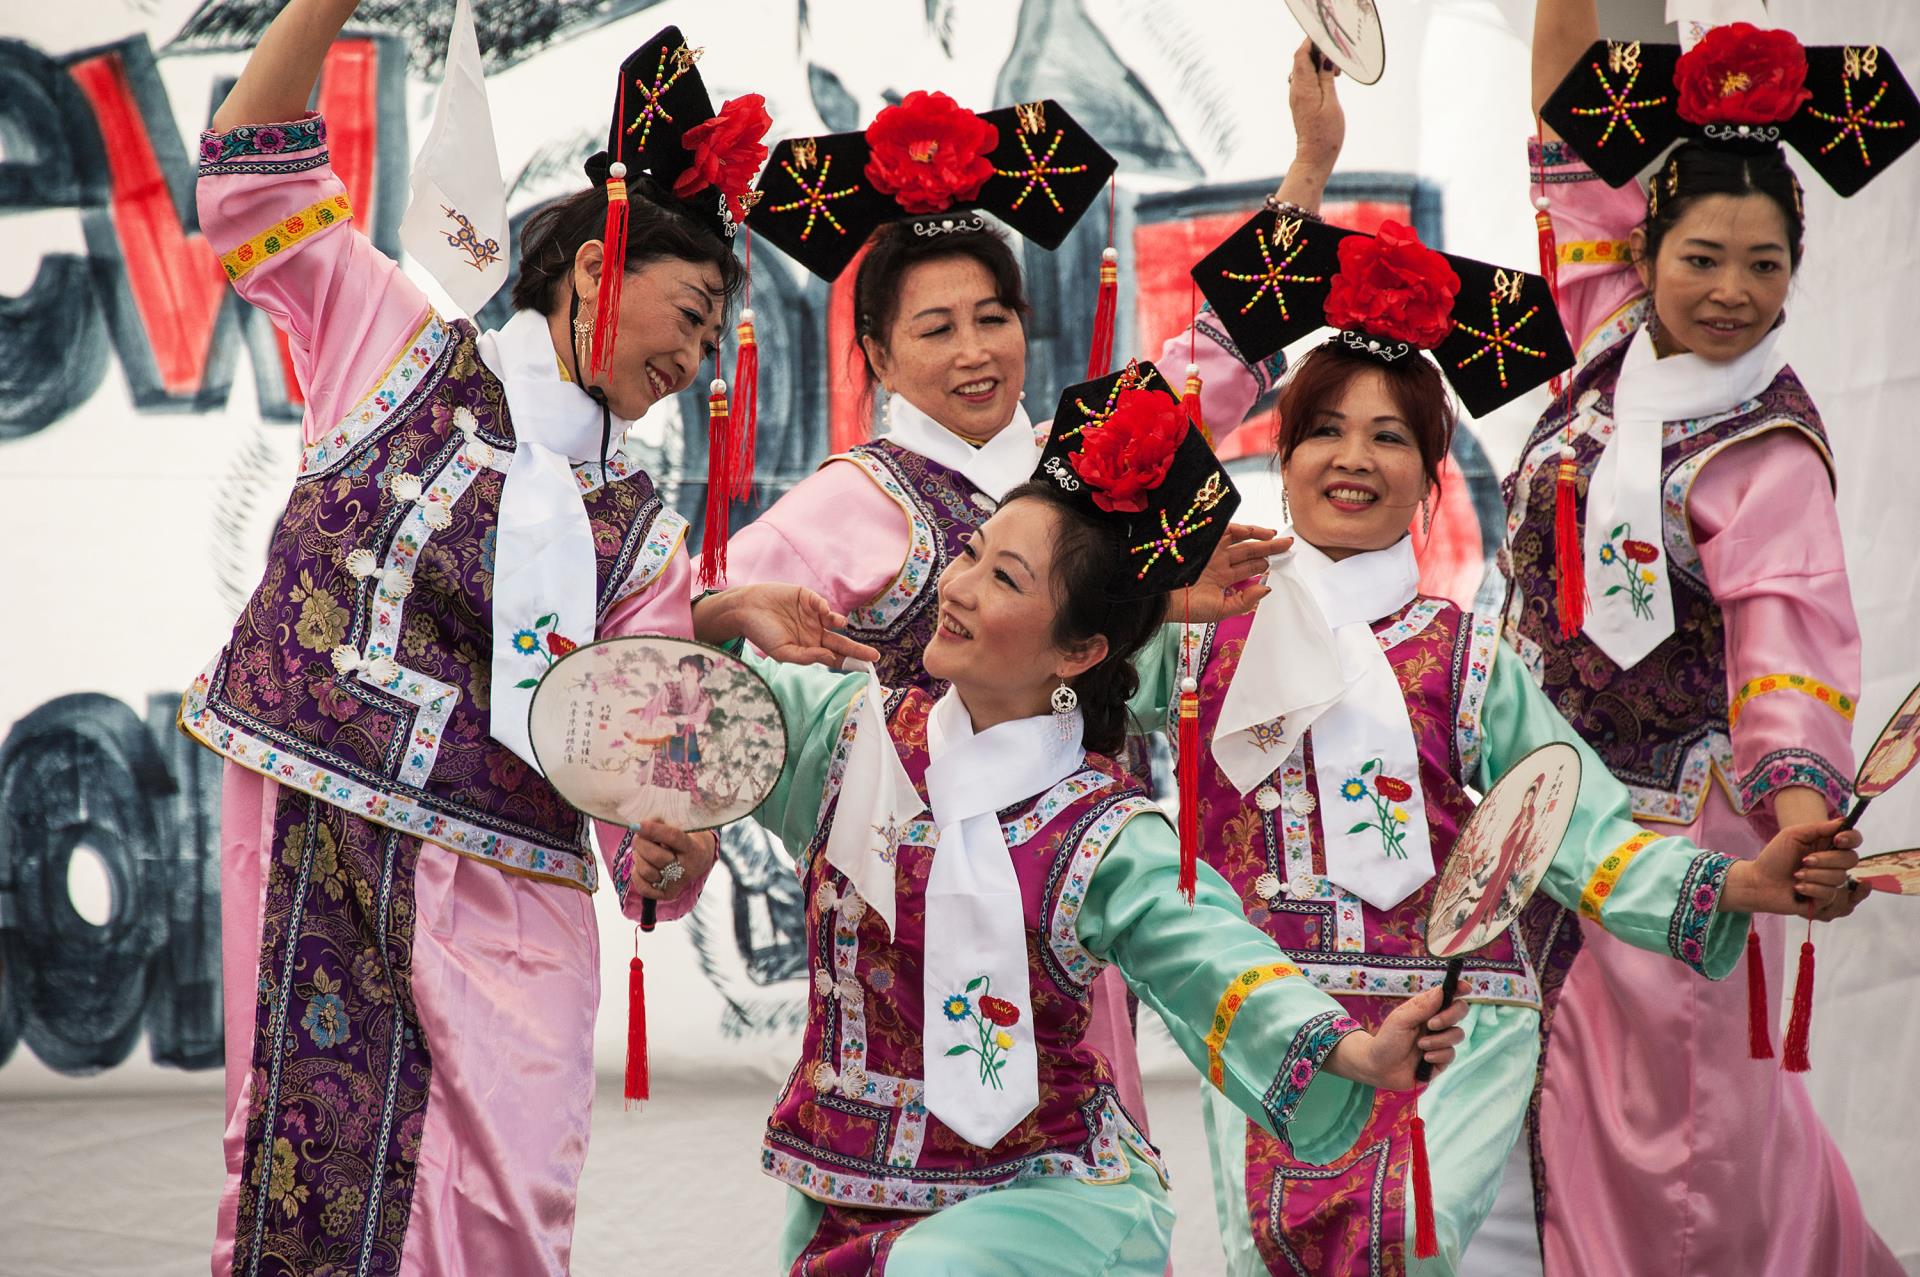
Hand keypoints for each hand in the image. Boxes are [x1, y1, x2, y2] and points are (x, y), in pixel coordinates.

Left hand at [624, 821, 717, 902]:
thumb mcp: (678, 826)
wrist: (698, 860)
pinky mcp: (667, 894)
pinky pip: (643, 887)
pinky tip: (642, 864)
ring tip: (641, 850)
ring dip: (638, 857)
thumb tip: (639, 826)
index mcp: (693, 849)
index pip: (673, 837)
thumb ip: (660, 823)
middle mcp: (688, 870)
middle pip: (656, 856)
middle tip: (638, 836)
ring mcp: (677, 884)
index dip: (653, 830)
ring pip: (647, 871)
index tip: (636, 825)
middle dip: (641, 843)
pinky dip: (637, 873)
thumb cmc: (685, 838)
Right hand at [697, 584, 880, 667]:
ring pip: (834, 622)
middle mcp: (815, 632)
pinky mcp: (807, 598)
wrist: (746, 609)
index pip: (835, 657)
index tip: (865, 670)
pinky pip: (821, 604)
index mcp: (810, 648)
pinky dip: (825, 608)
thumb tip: (831, 657)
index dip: (849, 663)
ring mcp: (812, 615)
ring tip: (840, 624)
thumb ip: (806, 657)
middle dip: (858, 650)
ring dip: (839, 624)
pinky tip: (824, 612)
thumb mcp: (783, 652)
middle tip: (875, 656)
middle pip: (841, 643)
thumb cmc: (761, 634)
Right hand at [1175, 525, 1290, 621]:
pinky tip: (1259, 532)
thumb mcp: (1220, 610)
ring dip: (1259, 537)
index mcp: (1221, 579)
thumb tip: (1266, 589)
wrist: (1164, 599)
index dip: (1266, 564)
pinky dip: (1243, 529)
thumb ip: (1244, 601)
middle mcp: (1218, 563)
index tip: (1283, 561)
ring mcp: (1212, 551)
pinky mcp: (1205, 541)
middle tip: (1287, 545)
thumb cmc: (1187, 609)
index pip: (1249, 568)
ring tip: (1276, 536)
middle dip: (1269, 549)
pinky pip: (1227, 531)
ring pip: (1241, 540)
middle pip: (1249, 552)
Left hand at [1287, 40, 1344, 172]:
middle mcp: (1296, 90)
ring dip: (1319, 64)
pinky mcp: (1301, 102)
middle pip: (1302, 59)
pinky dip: (1317, 74)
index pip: (1301, 55)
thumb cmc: (1326, 134)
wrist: (1315, 157)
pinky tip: (1330, 82)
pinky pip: (1306, 80)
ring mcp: (1297, 96)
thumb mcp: (1331, 102)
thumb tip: (1323, 58)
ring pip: (1304, 69)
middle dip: (1319, 53)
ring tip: (1335, 74)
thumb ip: (1326, 78)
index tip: (1327, 38)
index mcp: (1302, 87)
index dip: (1312, 42)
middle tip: (1336, 63)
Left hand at [1324, 987, 1467, 1090]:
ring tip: (1420, 1046)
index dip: (1459, 989)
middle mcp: (1437, 1023)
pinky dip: (1437, 1055)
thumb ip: (1422, 1007)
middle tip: (1431, 1025)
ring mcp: (1441, 1041)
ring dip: (1439, 1040)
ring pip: (1458, 1034)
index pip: (1448, 995)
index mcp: (1427, 1009)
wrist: (1379, 1068)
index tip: (1465, 988)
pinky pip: (1451, 1054)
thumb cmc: (1387, 1040)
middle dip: (1449, 1017)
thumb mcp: (1401, 1020)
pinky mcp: (1442, 1059)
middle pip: (1460, 1011)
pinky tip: (1424, 1059)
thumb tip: (1441, 991)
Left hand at [1723, 817, 1865, 919]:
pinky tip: (1797, 888)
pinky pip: (1830, 893)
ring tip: (1796, 875)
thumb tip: (1842, 822)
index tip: (1838, 840)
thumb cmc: (1774, 857)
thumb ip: (1818, 828)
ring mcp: (1830, 882)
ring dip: (1814, 875)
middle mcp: (1833, 863)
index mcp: (1827, 845)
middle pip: (1850, 859)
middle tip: (1804, 860)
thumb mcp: (1793, 835)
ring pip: (1839, 878)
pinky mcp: (1825, 900)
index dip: (1851, 839)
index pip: (1853, 840)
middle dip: (1826, 860)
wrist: (1758, 882)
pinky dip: (1811, 888)